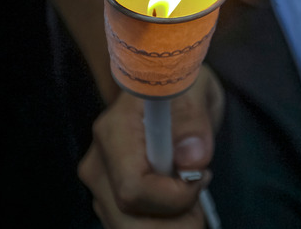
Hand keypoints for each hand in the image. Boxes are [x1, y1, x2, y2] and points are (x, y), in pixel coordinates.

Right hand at [79, 66, 224, 227]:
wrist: (167, 87)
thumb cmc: (181, 84)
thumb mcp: (196, 90)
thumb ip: (194, 123)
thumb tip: (192, 161)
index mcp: (114, 132)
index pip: (134, 189)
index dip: (174, 196)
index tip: (202, 175)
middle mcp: (98, 162)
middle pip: (127, 220)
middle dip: (173, 222)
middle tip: (200, 199)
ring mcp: (102, 184)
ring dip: (171, 223)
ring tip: (192, 194)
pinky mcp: (110, 197)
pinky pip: (134, 226)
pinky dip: (163, 222)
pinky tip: (179, 201)